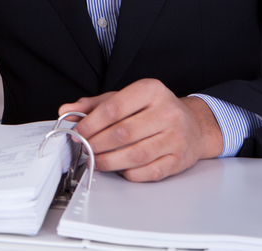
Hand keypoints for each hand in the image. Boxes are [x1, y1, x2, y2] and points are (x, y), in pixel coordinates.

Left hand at [59, 78, 222, 181]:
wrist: (195, 125)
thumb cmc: (155, 110)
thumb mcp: (126, 98)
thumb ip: (94, 104)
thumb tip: (67, 111)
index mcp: (151, 90)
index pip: (113, 108)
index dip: (90, 124)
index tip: (78, 132)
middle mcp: (167, 112)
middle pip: (122, 133)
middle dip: (96, 143)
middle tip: (84, 147)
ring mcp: (176, 137)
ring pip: (134, 154)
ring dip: (108, 160)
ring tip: (95, 159)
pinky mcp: (179, 160)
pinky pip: (146, 171)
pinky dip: (127, 172)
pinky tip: (119, 167)